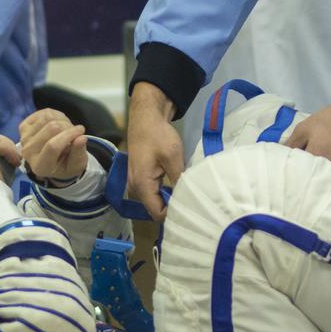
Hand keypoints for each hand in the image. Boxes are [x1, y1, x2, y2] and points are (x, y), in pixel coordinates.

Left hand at [18, 108, 87, 182]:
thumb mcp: (76, 165)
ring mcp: (24, 138)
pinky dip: (56, 115)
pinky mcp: (24, 126)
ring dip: (63, 120)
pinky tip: (59, 123)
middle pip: (51, 128)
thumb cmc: (65, 164)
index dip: (69, 135)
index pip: (53, 146)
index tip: (81, 131)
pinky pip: (43, 113)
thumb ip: (79, 153)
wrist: (51, 161)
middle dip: (68, 127)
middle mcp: (28, 153)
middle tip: (75, 132)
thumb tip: (82, 138)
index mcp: (41, 166)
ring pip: (47, 117)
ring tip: (67, 128)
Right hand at [126, 82, 183, 220]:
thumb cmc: (158, 134)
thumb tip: (188, 198)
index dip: (174, 215)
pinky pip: (154, 192)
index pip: (158, 214)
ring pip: (155, 201)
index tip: (192, 210)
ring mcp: (137, 182)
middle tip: (194, 205)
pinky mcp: (141, 177)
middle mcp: (136, 188)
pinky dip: (166, 191)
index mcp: (141, 185)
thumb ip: (179, 180)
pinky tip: (179, 187)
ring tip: (189, 196)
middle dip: (173, 208)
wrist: (146, 116)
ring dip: (170, 199)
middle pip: (156, 209)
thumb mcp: (173, 157)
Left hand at [284, 84, 330, 178]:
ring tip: (308, 174)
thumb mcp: (305, 128)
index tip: (284, 171)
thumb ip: (290, 144)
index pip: (294, 174)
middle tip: (294, 174)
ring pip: (322, 185)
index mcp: (315, 160)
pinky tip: (323, 174)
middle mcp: (329, 172)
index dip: (288, 173)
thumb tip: (277, 156)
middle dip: (300, 179)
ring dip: (314, 182)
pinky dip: (327, 181)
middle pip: (309, 183)